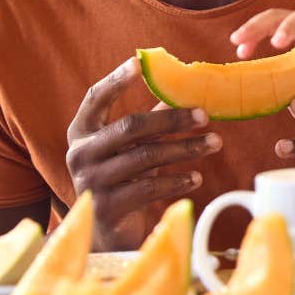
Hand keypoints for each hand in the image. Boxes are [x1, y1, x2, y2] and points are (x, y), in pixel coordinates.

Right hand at [66, 59, 220, 250]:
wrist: (106, 232)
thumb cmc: (124, 178)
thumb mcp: (134, 147)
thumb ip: (153, 120)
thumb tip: (187, 88)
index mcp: (82, 132)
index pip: (95, 98)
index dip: (115, 80)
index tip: (138, 62)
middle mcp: (80, 154)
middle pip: (130, 126)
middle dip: (172, 119)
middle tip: (205, 115)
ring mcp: (90, 181)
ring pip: (145, 157)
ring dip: (185, 148)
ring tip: (215, 143)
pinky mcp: (106, 207)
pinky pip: (148, 188)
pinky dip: (177, 181)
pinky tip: (197, 178)